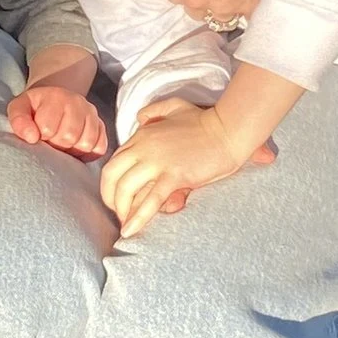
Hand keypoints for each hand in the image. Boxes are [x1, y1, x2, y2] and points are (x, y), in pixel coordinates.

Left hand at [9, 82, 108, 158]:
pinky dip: (87, 153)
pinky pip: (100, 147)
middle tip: (51, 140)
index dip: (41, 136)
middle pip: (69, 136)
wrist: (55, 99)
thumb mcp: (19, 108)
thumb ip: (19, 121)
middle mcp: (77, 102)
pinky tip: (76, 147)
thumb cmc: (35, 108)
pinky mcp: (101, 126)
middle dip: (57, 144)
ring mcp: (92, 113)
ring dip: (72, 149)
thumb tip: (32, 138)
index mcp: (55, 97)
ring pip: (86, 143)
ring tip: (63, 143)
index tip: (39, 133)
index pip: (48, 127)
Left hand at [100, 100, 273, 238]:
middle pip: (111, 175)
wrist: (228, 130)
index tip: (116, 195)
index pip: (116, 160)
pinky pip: (150, 200)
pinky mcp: (174, 176)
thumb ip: (154, 111)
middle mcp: (143, 147)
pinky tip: (130, 230)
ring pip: (125, 189)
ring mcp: (157, 162)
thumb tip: (140, 118)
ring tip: (125, 223)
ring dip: (121, 209)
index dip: (111, 182)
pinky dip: (137, 218)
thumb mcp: (175, 106)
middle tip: (117, 211)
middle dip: (109, 197)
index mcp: (142, 135)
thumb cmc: (205, 121)